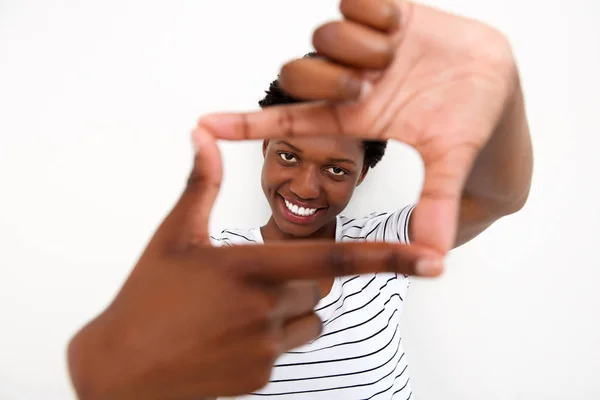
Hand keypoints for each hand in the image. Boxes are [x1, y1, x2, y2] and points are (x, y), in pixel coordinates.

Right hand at [67, 129, 439, 399]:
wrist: (122, 368)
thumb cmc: (147, 297)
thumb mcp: (174, 234)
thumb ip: (200, 184)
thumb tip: (202, 134)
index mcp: (250, 268)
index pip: (333, 261)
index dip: (388, 259)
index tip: (432, 261)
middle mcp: (266, 309)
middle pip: (320, 286)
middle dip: (303, 275)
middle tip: (257, 273)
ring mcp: (265, 348)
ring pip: (310, 317)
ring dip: (292, 305)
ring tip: (241, 303)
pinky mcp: (261, 375)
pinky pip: (289, 346)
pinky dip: (274, 335)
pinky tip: (232, 332)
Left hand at [198, 0, 519, 254]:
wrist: (496, 80)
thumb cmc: (466, 122)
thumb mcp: (448, 161)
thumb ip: (436, 203)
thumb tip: (434, 258)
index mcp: (351, 118)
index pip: (287, 121)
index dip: (244, 124)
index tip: (203, 126)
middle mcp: (348, 82)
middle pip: (297, 74)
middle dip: (329, 79)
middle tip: (372, 85)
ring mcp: (364, 48)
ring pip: (323, 36)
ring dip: (358, 47)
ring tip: (395, 56)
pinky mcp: (384, 14)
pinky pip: (355, 0)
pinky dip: (372, 12)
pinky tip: (399, 28)